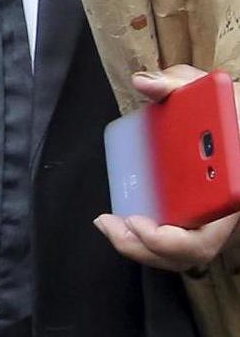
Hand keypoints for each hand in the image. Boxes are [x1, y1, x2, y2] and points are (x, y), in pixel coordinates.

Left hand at [96, 66, 239, 273]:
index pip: (216, 228)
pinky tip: (119, 224)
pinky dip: (145, 241)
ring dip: (142, 248)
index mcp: (233, 185)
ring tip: (109, 226)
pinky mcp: (193, 216)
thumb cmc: (222, 106)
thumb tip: (144, 83)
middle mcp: (225, 208)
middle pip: (195, 250)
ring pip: (183, 254)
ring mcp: (211, 216)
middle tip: (112, 224)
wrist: (233, 116)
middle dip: (149, 247)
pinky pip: (174, 243)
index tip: (143, 222)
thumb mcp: (204, 89)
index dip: (178, 237)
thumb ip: (177, 82)